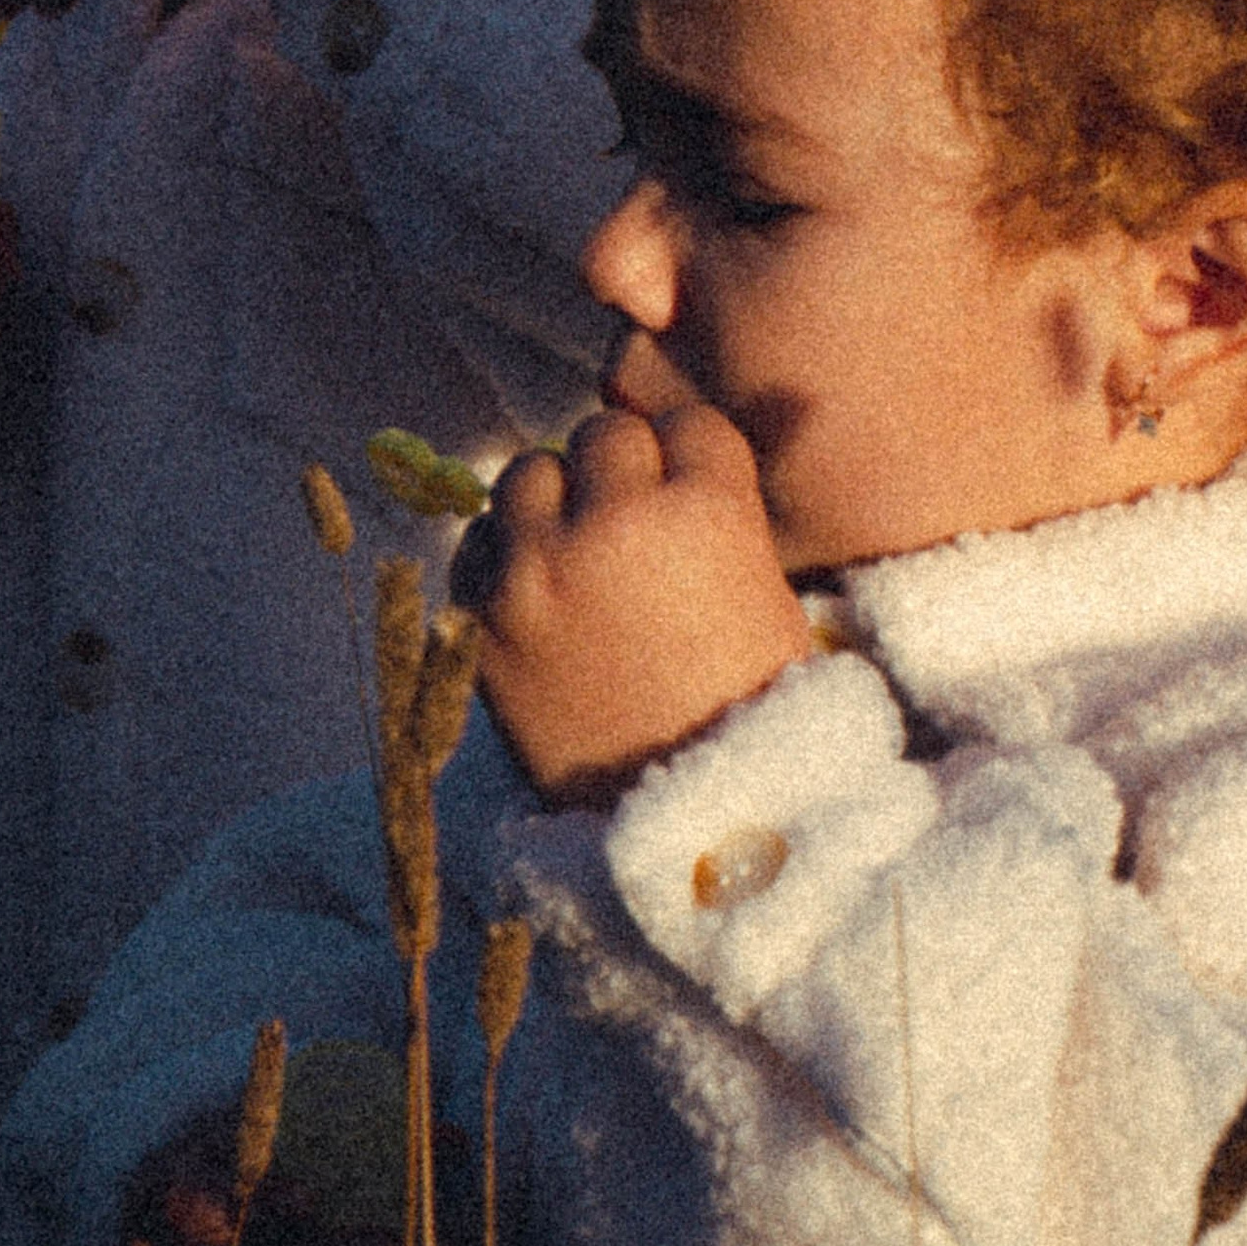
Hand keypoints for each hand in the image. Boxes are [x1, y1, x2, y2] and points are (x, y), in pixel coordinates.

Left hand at [454, 399, 815, 806]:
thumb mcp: (768, 591)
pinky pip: (477, 544)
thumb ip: (718, 510)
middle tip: (636, 521)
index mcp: (707, 511)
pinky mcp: (485, 621)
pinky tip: (538, 588)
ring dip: (556, 500)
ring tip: (580, 550)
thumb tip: (676, 446)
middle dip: (624, 471)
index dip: (691, 458)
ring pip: (528, 473)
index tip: (691, 490)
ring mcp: (539, 572)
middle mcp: (615, 525)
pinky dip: (505, 556)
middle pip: (604, 435)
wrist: (697, 822)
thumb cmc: (754, 709)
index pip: (685, 423)